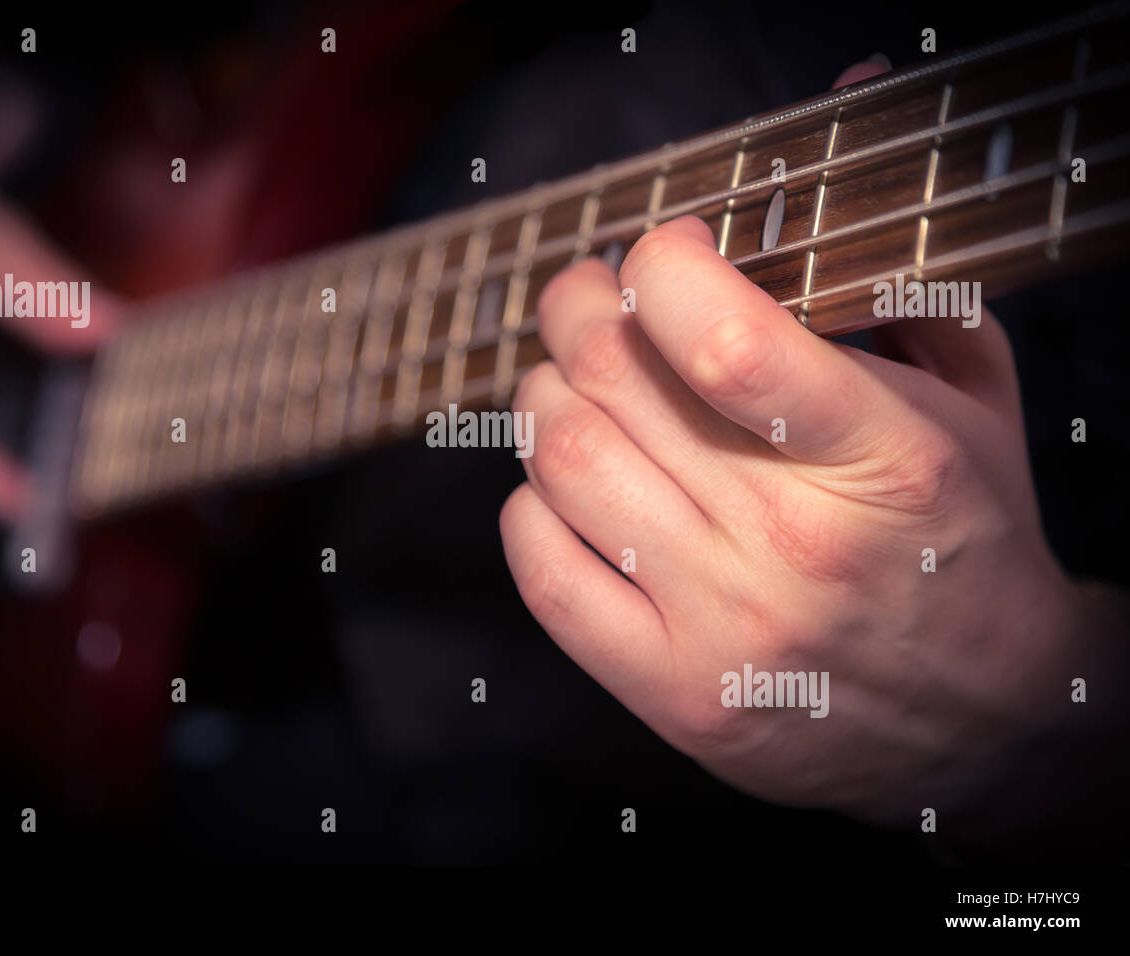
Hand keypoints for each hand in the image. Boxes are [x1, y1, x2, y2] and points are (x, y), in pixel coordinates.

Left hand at [499, 207, 1126, 841]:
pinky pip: (540, 568)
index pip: (723, 338)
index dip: (660, 266)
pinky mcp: (668, 693)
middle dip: (578, 307)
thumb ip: (893, 273)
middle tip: (588, 298)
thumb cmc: (966, 538)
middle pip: (612, 384)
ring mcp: (722, 630)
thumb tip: (842, 106)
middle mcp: (793, 548)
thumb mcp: (971, 398)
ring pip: (559, 459)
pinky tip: (569, 484)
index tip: (660, 252)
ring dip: (546, 394)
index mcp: (884, 461)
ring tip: (576, 384)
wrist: (986, 718)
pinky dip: (530, 501)